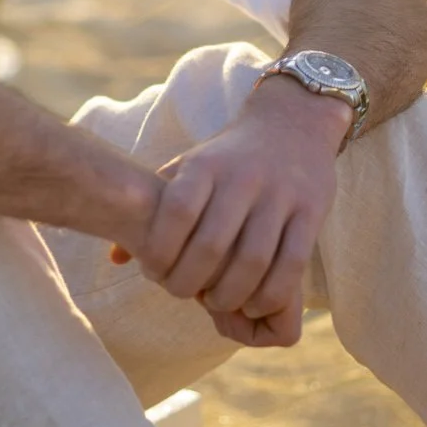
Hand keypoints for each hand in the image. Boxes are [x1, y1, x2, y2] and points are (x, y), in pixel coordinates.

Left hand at [110, 77, 346, 346]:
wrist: (293, 122)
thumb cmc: (229, 156)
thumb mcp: (189, 167)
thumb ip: (155, 208)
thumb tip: (115, 257)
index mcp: (207, 165)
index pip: (177, 211)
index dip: (161, 250)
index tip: (153, 272)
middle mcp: (243, 178)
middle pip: (212, 245)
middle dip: (189, 281)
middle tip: (182, 293)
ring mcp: (281, 195)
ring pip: (252, 261)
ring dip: (229, 295)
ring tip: (216, 303)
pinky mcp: (311, 212)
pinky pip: (291, 265)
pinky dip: (269, 294)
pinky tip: (253, 303)